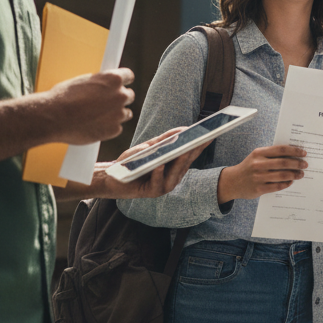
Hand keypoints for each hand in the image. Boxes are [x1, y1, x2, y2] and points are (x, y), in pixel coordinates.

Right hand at [44, 68, 134, 143]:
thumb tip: (104, 85)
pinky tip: (94, 125)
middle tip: (105, 102)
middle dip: (118, 98)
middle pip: (129, 95)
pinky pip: (117, 127)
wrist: (53, 118)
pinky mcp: (114, 130)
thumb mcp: (83, 81)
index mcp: (113, 79)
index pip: (128, 76)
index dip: (123, 80)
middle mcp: (120, 95)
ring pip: (125, 113)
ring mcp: (119, 113)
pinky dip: (108, 127)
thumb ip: (100, 83)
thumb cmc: (63, 98)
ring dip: (115, 113)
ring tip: (97, 115)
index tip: (120, 84)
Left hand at [82, 127, 209, 199]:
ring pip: (175, 174)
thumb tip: (182, 129)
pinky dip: (159, 174)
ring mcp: (163, 186)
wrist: (112, 178)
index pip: (190, 154)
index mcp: (174, 167)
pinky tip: (159, 165)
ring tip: (183, 151)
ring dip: (180, 162)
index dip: (201, 144)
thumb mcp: (148, 147)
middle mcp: (172, 177)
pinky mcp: (151, 192)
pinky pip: (158, 183)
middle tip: (202, 139)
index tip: (211, 133)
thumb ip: (164, 140)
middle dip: (194, 151)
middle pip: (185, 163)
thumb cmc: (131, 163)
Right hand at [217, 144, 306, 202]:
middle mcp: (258, 164)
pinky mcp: (259, 189)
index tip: (303, 153)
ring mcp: (258, 177)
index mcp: (259, 153)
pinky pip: (277, 186)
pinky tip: (291, 182)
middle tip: (305, 165)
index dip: (294, 151)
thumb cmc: (249, 167)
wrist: (233, 181)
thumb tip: (293, 154)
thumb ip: (271, 154)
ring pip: (282, 175)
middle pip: (283, 163)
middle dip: (297, 164)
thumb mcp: (257, 156)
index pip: (281, 150)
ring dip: (294, 175)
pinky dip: (286, 184)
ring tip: (301, 174)